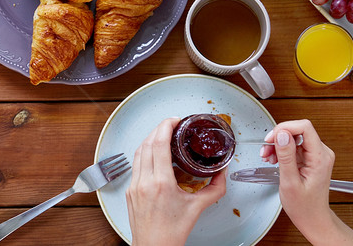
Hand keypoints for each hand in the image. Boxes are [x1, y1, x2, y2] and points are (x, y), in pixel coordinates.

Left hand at [127, 118, 226, 245]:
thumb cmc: (172, 232)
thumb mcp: (198, 208)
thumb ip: (214, 188)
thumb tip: (222, 172)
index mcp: (160, 183)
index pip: (158, 144)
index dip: (165, 126)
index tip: (174, 120)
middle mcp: (144, 182)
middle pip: (146, 143)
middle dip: (158, 129)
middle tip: (171, 125)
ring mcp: (134, 185)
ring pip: (138, 152)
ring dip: (149, 140)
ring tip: (163, 136)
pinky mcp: (129, 190)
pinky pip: (135, 165)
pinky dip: (144, 154)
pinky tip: (154, 155)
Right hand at [259, 120, 335, 235]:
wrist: (312, 218)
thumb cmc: (304, 206)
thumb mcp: (290, 182)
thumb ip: (286, 156)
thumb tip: (281, 135)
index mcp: (320, 158)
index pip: (304, 127)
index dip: (284, 128)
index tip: (271, 138)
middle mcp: (321, 153)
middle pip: (298, 130)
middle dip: (278, 137)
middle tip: (266, 149)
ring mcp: (316, 155)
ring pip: (293, 137)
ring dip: (277, 144)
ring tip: (267, 156)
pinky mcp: (310, 158)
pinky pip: (293, 145)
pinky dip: (281, 150)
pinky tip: (274, 159)